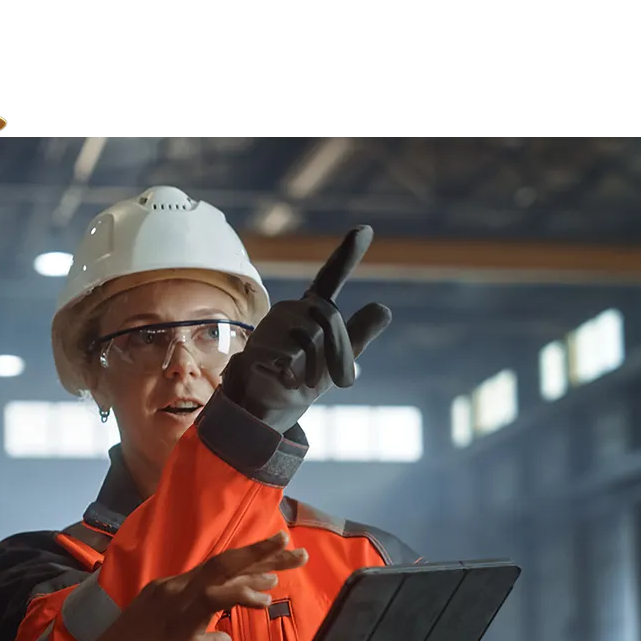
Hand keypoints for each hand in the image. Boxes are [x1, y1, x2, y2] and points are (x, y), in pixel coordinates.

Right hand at [59, 532, 308, 640]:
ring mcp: (173, 601)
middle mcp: (171, 589)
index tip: (273, 566)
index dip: (246, 568)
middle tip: (294, 549)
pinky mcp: (176, 621)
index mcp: (166, 593)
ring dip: (261, 563)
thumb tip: (227, 640)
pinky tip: (264, 598)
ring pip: (223, 572)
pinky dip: (242, 593)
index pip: (213, 574)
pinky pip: (214, 598)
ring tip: (293, 556)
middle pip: (224, 565)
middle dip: (262, 555)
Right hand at [220, 225, 391, 433]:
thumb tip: (385, 308)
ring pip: (309, 337)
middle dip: (335, 350)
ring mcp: (270, 327)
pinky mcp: (256, 347)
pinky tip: (284, 380)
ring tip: (300, 380)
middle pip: (328, 318)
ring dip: (313, 367)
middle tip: (325, 378)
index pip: (330, 278)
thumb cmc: (301, 379)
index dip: (347, 254)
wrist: (266, 410)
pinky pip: (289, 356)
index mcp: (310, 310)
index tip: (365, 230)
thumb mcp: (338, 359)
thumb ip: (360, 334)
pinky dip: (293, 375)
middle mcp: (289, 311)